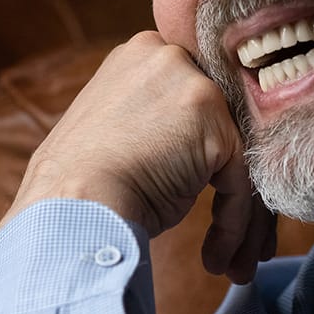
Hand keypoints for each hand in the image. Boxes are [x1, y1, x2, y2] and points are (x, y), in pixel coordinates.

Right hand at [0, 31, 278, 283]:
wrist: (72, 203)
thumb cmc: (81, 183)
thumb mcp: (115, 128)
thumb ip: (153, 119)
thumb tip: (179, 146)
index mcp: (141, 54)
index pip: (191, 98)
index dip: (201, 149)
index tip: (204, 191)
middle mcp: (170, 57)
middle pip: (222, 121)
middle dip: (228, 180)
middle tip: (230, 231)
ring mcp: (194, 85)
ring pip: (236, 155)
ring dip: (236, 214)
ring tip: (227, 259)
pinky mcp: (214, 122)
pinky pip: (240, 180)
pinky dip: (233, 223)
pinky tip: (214, 256)